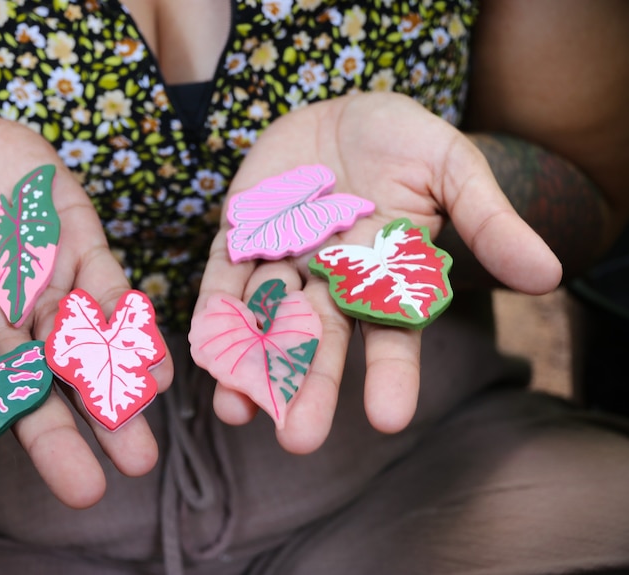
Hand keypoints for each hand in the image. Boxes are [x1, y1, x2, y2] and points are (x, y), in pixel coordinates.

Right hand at [0, 117, 172, 520]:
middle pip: (30, 394)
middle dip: (57, 443)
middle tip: (86, 493)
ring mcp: (45, 290)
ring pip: (82, 358)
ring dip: (111, 404)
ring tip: (138, 454)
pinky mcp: (81, 251)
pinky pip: (111, 297)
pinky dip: (133, 333)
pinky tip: (158, 373)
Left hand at [198, 92, 560, 451]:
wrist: (340, 111)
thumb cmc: (404, 141)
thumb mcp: (452, 168)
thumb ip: (487, 220)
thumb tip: (548, 275)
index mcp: (385, 278)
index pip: (391, 337)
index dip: (391, 376)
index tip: (391, 419)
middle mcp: (331, 282)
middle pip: (319, 342)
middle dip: (308, 387)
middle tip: (298, 440)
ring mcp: (282, 262)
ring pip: (265, 322)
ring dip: (250, 367)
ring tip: (236, 412)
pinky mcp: (239, 238)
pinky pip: (222, 280)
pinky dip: (213, 313)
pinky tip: (202, 353)